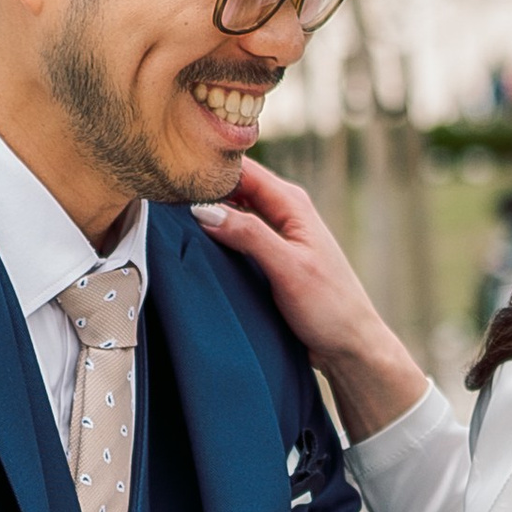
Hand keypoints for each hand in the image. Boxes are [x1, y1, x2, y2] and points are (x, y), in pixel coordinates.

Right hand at [192, 160, 428, 438]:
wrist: (350, 345)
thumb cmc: (329, 307)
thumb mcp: (287, 269)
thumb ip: (249, 235)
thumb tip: (204, 210)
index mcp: (292, 202)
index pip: (241, 167)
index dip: (207, 165)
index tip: (171, 170)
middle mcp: (285, 210)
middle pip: (234, 184)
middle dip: (202, 185)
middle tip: (161, 191)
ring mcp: (278, 231)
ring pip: (234, 208)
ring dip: (208, 209)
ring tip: (168, 210)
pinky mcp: (272, 253)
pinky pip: (238, 231)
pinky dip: (217, 232)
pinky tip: (194, 239)